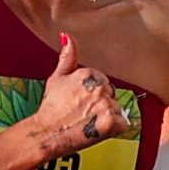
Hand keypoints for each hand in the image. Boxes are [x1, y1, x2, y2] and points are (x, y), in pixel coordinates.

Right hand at [30, 33, 130, 156]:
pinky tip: (98, 129)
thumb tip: (66, 36)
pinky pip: (122, 124)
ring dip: (107, 117)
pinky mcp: (111, 122)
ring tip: (88, 122)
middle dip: (101, 104)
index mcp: (90, 73)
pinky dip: (114, 129)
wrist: (46, 133)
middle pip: (111, 95)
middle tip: (84, 114)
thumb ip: (67, 56)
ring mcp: (106, 104)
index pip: (103, 82)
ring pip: (117, 109)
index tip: (81, 102)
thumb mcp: (56, 78)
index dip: (92, 95)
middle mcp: (100, 87)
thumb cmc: (50, 108)